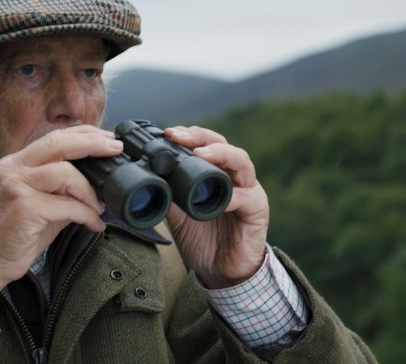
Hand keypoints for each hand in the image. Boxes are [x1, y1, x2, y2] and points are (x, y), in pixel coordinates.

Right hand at [0, 126, 122, 302]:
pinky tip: (94, 224)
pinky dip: (86, 215)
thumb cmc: (17, 234)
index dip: (83, 134)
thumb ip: (62, 188)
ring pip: (66, 173)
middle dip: (92, 143)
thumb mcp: (41, 202)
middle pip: (58, 143)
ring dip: (90, 191)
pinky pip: (68, 205)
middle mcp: (13, 168)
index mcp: (16, 163)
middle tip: (116, 149)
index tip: (108, 138)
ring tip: (100, 206)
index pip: (53, 138)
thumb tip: (98, 182)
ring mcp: (16, 185)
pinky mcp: (25, 207)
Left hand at [163, 126, 269, 288]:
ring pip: (241, 163)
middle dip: (201, 138)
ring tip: (201, 155)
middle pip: (224, 146)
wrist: (221, 272)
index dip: (189, 136)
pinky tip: (220, 196)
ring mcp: (250, 191)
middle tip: (179, 137)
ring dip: (221, 155)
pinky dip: (233, 196)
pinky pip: (247, 198)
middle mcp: (235, 177)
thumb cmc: (204, 240)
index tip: (168, 134)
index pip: (206, 145)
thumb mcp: (179, 214)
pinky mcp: (258, 210)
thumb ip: (169, 194)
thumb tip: (147, 178)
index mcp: (217, 174)